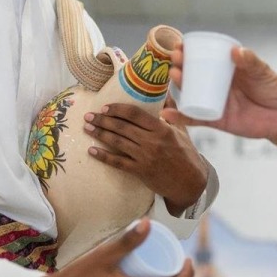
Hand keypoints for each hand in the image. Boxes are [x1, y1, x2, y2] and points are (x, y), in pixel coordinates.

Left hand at [84, 104, 207, 210]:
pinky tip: (92, 151)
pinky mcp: (140, 171)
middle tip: (89, 115)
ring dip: (100, 134)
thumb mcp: (182, 130)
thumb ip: (172, 111)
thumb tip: (165, 93)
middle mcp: (151, 141)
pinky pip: (118, 162)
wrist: (190, 182)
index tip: (105, 107)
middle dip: (102, 120)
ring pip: (117, 142)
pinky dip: (103, 156)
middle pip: (122, 127)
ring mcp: (145, 157)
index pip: (135, 114)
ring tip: (87, 128)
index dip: (118, 109)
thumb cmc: (187, 154)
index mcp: (162, 129)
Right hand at [160, 45, 276, 143]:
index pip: (202, 57)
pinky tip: (168, 113)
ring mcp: (214, 102)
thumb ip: (251, 62)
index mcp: (225, 69)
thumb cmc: (273, 89)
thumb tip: (236, 51)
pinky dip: (180, 117)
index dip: (189, 51)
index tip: (180, 45)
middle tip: (176, 59)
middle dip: (180, 66)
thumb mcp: (263, 72)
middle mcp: (216, 84)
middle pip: (192, 74)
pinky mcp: (215, 120)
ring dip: (178, 86)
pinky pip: (194, 118)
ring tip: (174, 76)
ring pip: (190, 94)